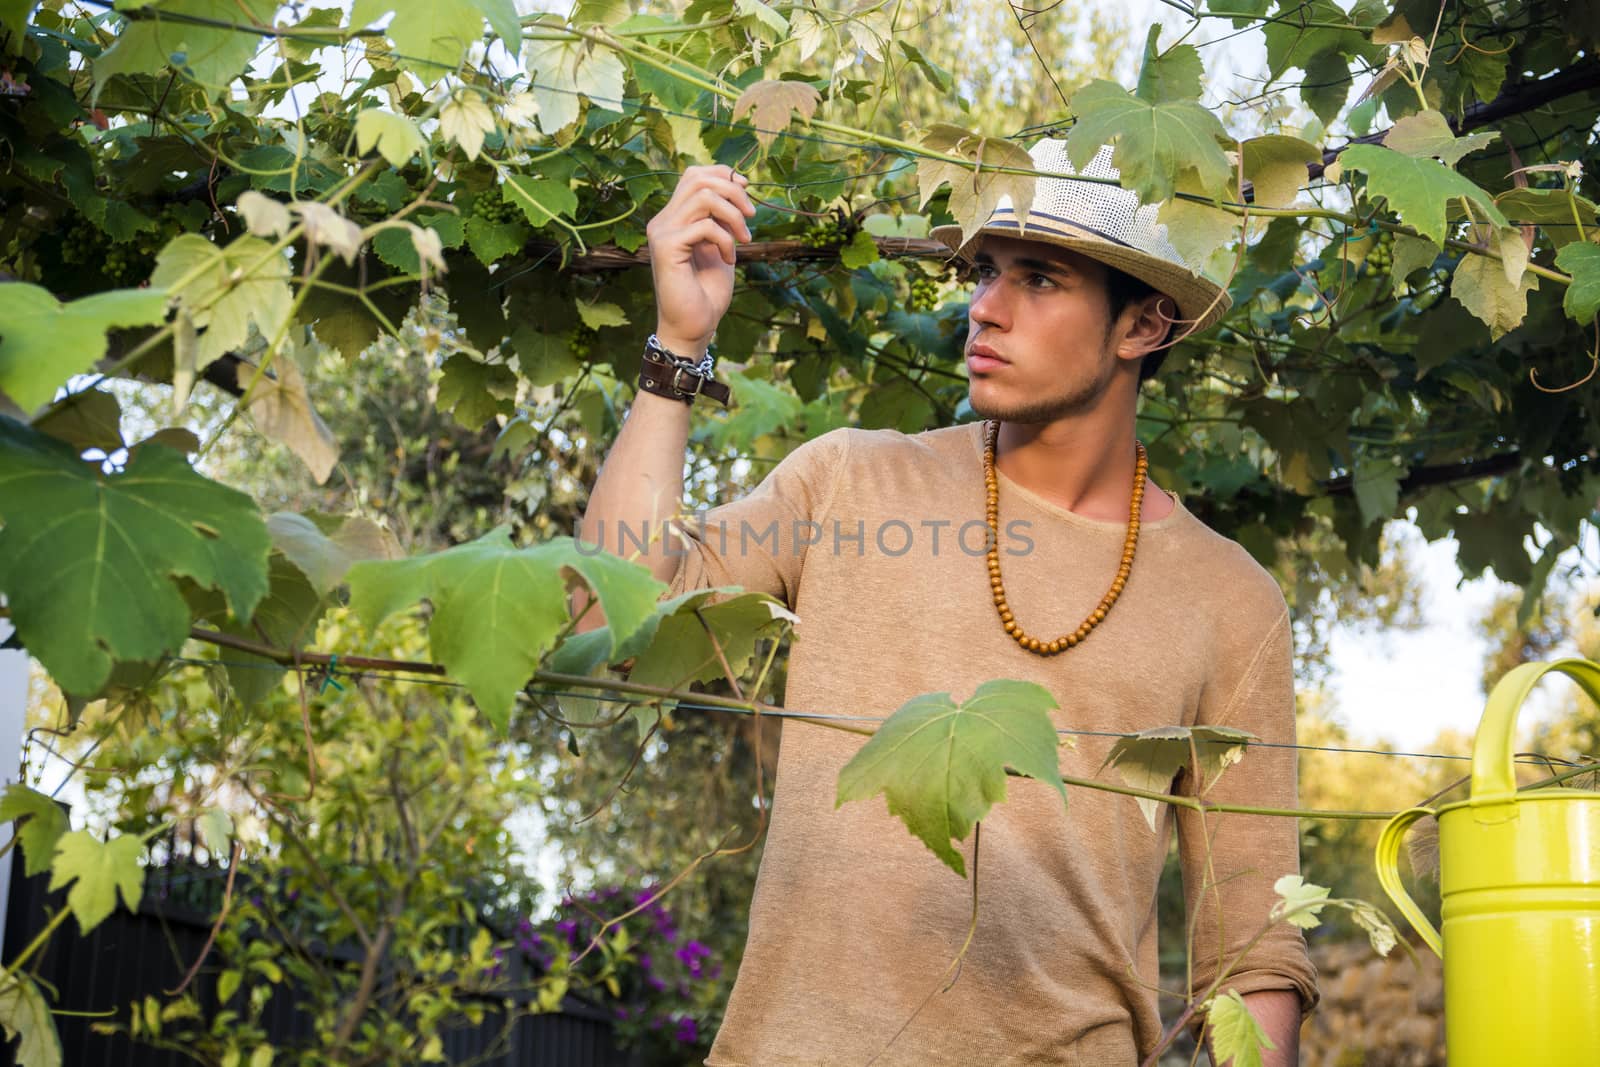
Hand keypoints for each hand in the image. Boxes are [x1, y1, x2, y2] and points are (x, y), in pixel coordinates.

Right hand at [645, 164, 754, 354]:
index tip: (747, 189)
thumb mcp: (720, 246)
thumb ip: (721, 218)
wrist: (693, 326)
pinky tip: (729, 259)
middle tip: (752, 217)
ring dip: (733, 215)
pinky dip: (726, 240)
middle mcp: (663, 221)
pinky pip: (705, 226)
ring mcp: (662, 232)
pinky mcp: (667, 247)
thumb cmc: (706, 291)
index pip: (693, 175)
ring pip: (703, 196)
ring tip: (745, 239)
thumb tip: (737, 185)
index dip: (722, 174)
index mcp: (673, 218)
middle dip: (733, 191)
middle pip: (698, 178)